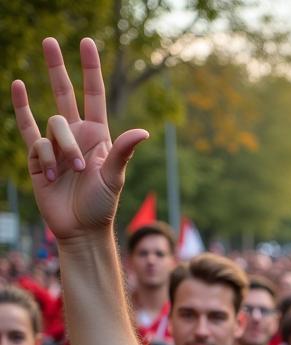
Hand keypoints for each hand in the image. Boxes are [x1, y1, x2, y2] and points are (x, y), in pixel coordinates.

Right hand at [11, 38, 148, 240]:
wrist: (80, 229)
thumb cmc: (102, 206)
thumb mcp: (114, 178)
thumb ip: (122, 152)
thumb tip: (143, 132)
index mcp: (98, 136)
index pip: (93, 96)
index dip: (90, 70)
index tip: (87, 43)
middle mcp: (75, 135)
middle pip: (65, 94)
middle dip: (58, 68)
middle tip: (49, 40)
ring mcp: (55, 144)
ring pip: (51, 126)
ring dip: (59, 150)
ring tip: (67, 174)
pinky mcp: (38, 158)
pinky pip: (29, 132)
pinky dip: (27, 118)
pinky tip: (18, 87)